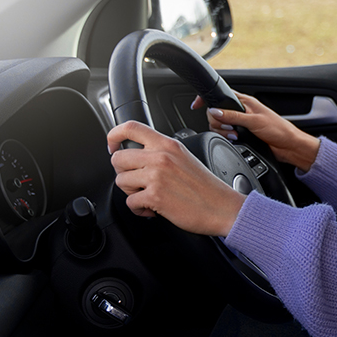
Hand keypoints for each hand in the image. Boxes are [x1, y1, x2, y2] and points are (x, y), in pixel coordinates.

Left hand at [107, 121, 246, 235]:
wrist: (224, 208)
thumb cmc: (207, 188)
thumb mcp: (185, 158)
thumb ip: (162, 152)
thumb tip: (138, 156)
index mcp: (168, 144)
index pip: (130, 127)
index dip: (114, 135)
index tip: (112, 145)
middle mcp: (160, 156)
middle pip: (118, 158)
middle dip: (123, 173)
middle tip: (137, 182)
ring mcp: (156, 176)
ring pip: (121, 181)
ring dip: (132, 192)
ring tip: (149, 196)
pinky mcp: (154, 196)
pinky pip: (130, 202)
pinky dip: (139, 209)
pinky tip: (153, 208)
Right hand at [192, 93, 320, 171]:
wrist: (289, 147)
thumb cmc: (279, 130)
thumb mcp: (254, 121)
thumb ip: (233, 116)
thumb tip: (214, 111)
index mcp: (244, 101)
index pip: (220, 94)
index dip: (207, 98)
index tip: (196, 105)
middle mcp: (241, 110)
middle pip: (216, 112)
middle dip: (217, 121)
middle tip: (229, 127)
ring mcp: (240, 122)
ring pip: (219, 123)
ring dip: (223, 131)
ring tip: (235, 135)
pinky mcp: (241, 133)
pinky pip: (226, 133)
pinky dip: (226, 137)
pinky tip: (235, 139)